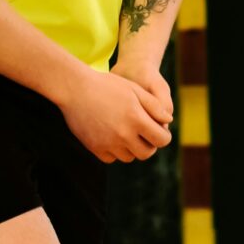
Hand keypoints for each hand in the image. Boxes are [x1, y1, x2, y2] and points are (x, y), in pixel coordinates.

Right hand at [60, 68, 174, 163]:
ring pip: (129, 157)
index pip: (161, 140)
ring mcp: (108, 143)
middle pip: (146, 153)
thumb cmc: (107, 86)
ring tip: (127, 132)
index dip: (164, 136)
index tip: (160, 131)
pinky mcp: (95, 148)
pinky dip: (115, 151)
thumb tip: (168, 121)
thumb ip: (154, 106)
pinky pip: (111, 158)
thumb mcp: (134, 90)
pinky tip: (113, 136)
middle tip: (145, 134)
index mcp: (136, 119)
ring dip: (132, 148)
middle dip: (150, 145)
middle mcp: (123, 134)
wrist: (75, 89)